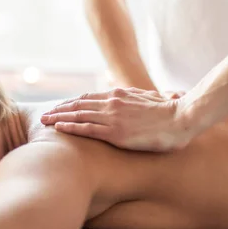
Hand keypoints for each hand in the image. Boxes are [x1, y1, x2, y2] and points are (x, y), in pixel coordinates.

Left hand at [40, 87, 192, 151]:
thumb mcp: (152, 100)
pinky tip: (59, 128)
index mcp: (120, 95)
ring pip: (78, 115)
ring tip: (44, 121)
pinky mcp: (115, 132)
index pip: (89, 98)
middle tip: (45, 115)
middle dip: (59, 109)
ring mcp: (112, 117)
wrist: (182, 118)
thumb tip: (141, 98)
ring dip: (59, 117)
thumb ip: (140, 99)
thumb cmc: (171, 112)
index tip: (61, 108)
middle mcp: (112, 103)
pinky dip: (70, 127)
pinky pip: (87, 129)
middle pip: (78, 104)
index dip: (72, 104)